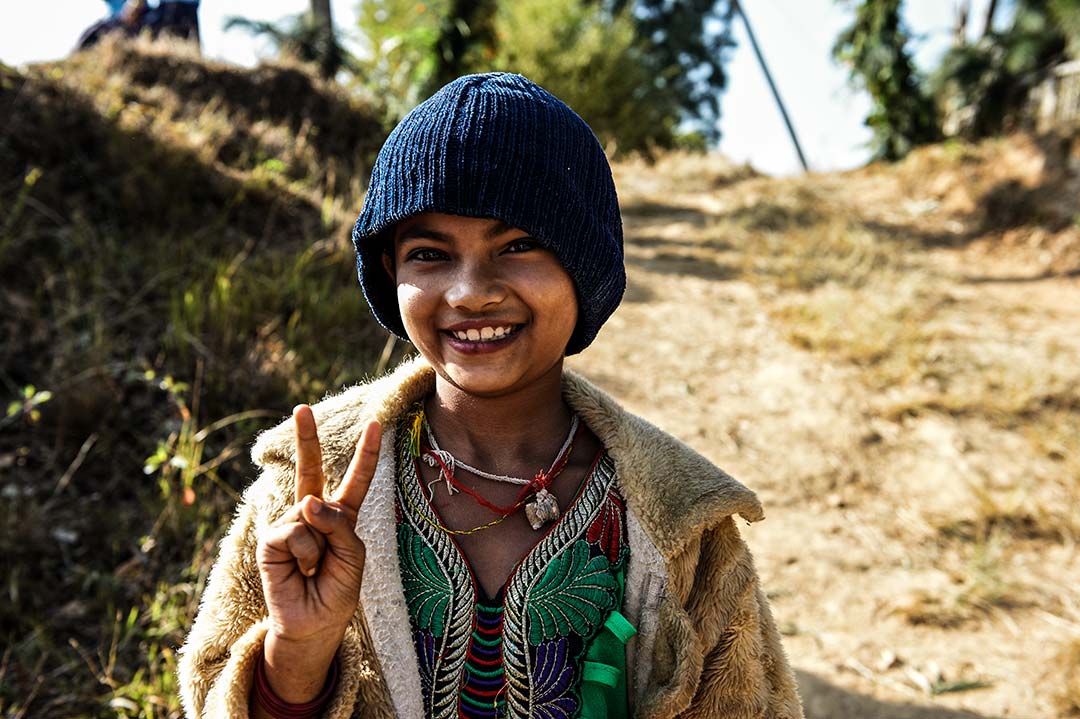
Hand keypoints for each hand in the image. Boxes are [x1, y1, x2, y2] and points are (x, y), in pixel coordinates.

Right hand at [257, 407, 380, 649]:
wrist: (315, 622)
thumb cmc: (337, 589)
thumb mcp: (353, 555)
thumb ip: (338, 524)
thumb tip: (306, 501)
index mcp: (341, 514)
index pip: (356, 478)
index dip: (366, 452)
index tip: (374, 421)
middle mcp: (312, 513)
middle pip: (310, 469)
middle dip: (306, 438)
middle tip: (301, 408)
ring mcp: (290, 523)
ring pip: (309, 513)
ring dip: (319, 546)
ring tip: (315, 568)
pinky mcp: (271, 539)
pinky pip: (293, 532)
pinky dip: (304, 554)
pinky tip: (301, 570)